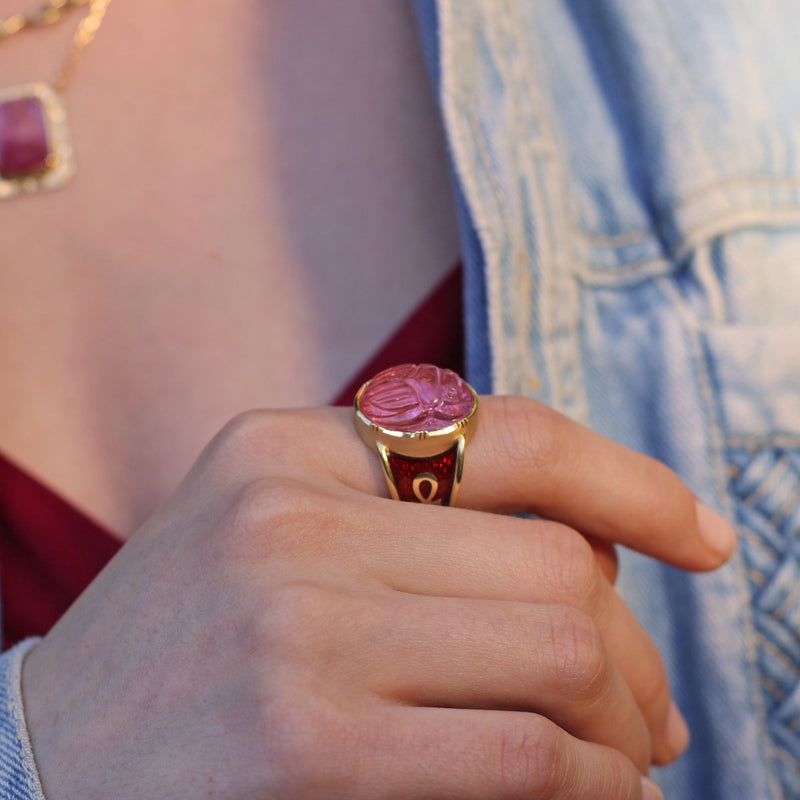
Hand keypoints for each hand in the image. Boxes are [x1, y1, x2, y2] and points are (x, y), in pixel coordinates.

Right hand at [23, 397, 734, 798]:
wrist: (42, 770)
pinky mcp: (311, 751)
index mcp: (286, 449)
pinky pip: (531, 756)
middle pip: (555, 560)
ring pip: (562, 648)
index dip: (626, 481)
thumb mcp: (277, 538)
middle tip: (647, 705)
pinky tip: (590, 797)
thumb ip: (415, 522)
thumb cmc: (183, 655)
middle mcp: (289, 517)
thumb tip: (594, 556)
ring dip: (620, 714)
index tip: (698, 536)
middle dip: (628, 642)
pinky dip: (592, 783)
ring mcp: (296, 629)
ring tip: (622, 755)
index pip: (507, 433)